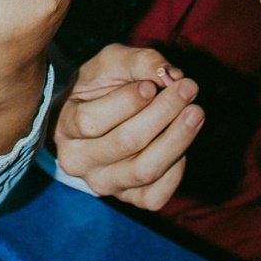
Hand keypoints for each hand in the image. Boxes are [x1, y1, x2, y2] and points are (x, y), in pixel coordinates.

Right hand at [54, 42, 202, 209]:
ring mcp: (103, 183)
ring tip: (196, 112)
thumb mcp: (111, 63)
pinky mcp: (129, 199)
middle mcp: (78, 161)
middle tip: (188, 87)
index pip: (91, 121)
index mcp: (64, 127)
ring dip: (176, 139)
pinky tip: (181, 145)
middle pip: (124, 143)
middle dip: (162, 113)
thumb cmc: (101, 88)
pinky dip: (176, 171)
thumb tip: (170, 75)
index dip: (126, 102)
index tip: (151, 85)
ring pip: (144, 171)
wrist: (96, 121)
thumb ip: (138, 61)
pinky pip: (156, 195)